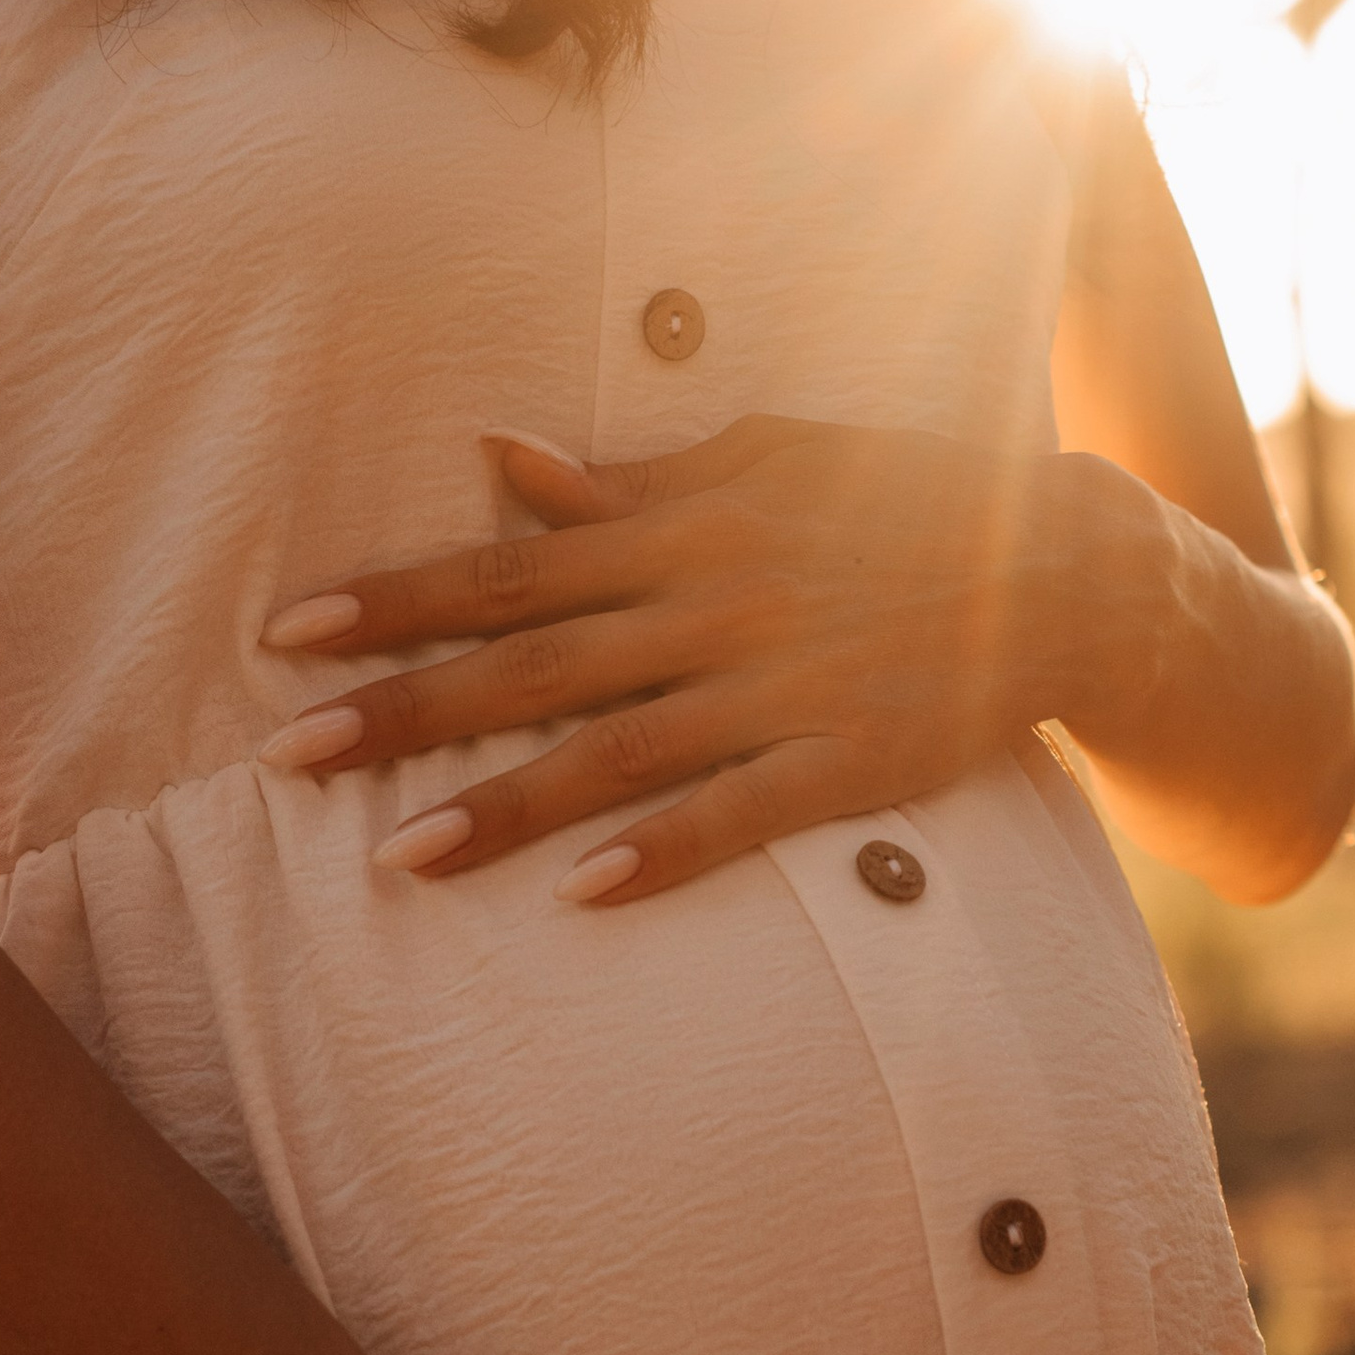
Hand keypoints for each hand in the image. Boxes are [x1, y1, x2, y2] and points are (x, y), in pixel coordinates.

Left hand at [258, 418, 1173, 903]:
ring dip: (503, 806)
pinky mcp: (847, 764)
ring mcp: (781, 687)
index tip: (288, 635)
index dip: (394, 599)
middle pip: (529, 662)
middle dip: (402, 710)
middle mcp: (716, 604)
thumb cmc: (903, 497)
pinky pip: (739, 817)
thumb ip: (633, 478)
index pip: (508, 563)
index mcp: (687, 526)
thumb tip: (505, 462)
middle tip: (285, 759)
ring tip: (397, 861)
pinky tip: (584, 897)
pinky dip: (663, 853)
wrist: (1070, 566)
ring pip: (613, 753)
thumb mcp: (768, 456)